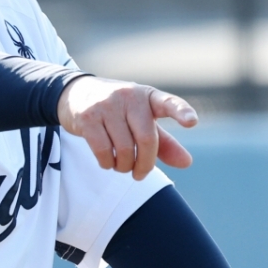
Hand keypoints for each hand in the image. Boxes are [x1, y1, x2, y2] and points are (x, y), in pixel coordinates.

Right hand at [56, 76, 197, 179]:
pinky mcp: (87, 118)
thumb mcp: (142, 120)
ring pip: (124, 149)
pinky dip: (107, 164)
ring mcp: (106, 105)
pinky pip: (103, 151)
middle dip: (145, 164)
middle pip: (147, 139)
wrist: (76, 93)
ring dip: (124, 166)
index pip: (168, 103)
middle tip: (140, 175)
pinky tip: (107, 162)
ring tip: (122, 166)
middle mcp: (129, 96)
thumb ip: (164, 142)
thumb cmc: (118, 111)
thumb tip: (187, 163)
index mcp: (148, 96)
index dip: (181, 112)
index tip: (192, 122)